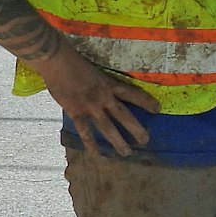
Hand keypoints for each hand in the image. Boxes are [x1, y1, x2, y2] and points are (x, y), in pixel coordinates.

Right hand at [35, 44, 156, 155]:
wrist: (58, 62)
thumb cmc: (74, 62)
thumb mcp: (95, 71)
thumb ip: (101, 84)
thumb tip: (105, 92)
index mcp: (110, 84)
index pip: (133, 94)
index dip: (146, 102)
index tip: (158, 109)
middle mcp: (104, 97)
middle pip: (124, 115)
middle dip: (136, 128)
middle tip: (146, 140)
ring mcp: (90, 106)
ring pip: (108, 127)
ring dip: (118, 141)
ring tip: (127, 152)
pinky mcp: (76, 112)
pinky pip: (85, 131)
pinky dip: (91, 143)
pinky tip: (97, 154)